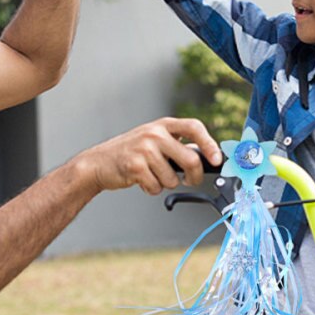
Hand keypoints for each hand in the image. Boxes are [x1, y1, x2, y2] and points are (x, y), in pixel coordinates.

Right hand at [76, 118, 221, 195]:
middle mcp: (154, 134)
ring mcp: (144, 149)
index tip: (216, 159)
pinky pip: (156, 187)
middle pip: (190, 159)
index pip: (194, 127)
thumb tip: (206, 158)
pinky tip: (142, 180)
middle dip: (195, 177)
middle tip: (191, 181)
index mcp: (163, 125)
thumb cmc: (131, 153)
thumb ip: (176, 145)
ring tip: (152, 175)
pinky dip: (152, 189)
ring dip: (166, 183)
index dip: (209, 143)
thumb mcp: (154, 140)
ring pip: (173, 178)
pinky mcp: (134, 166)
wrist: (98, 162)